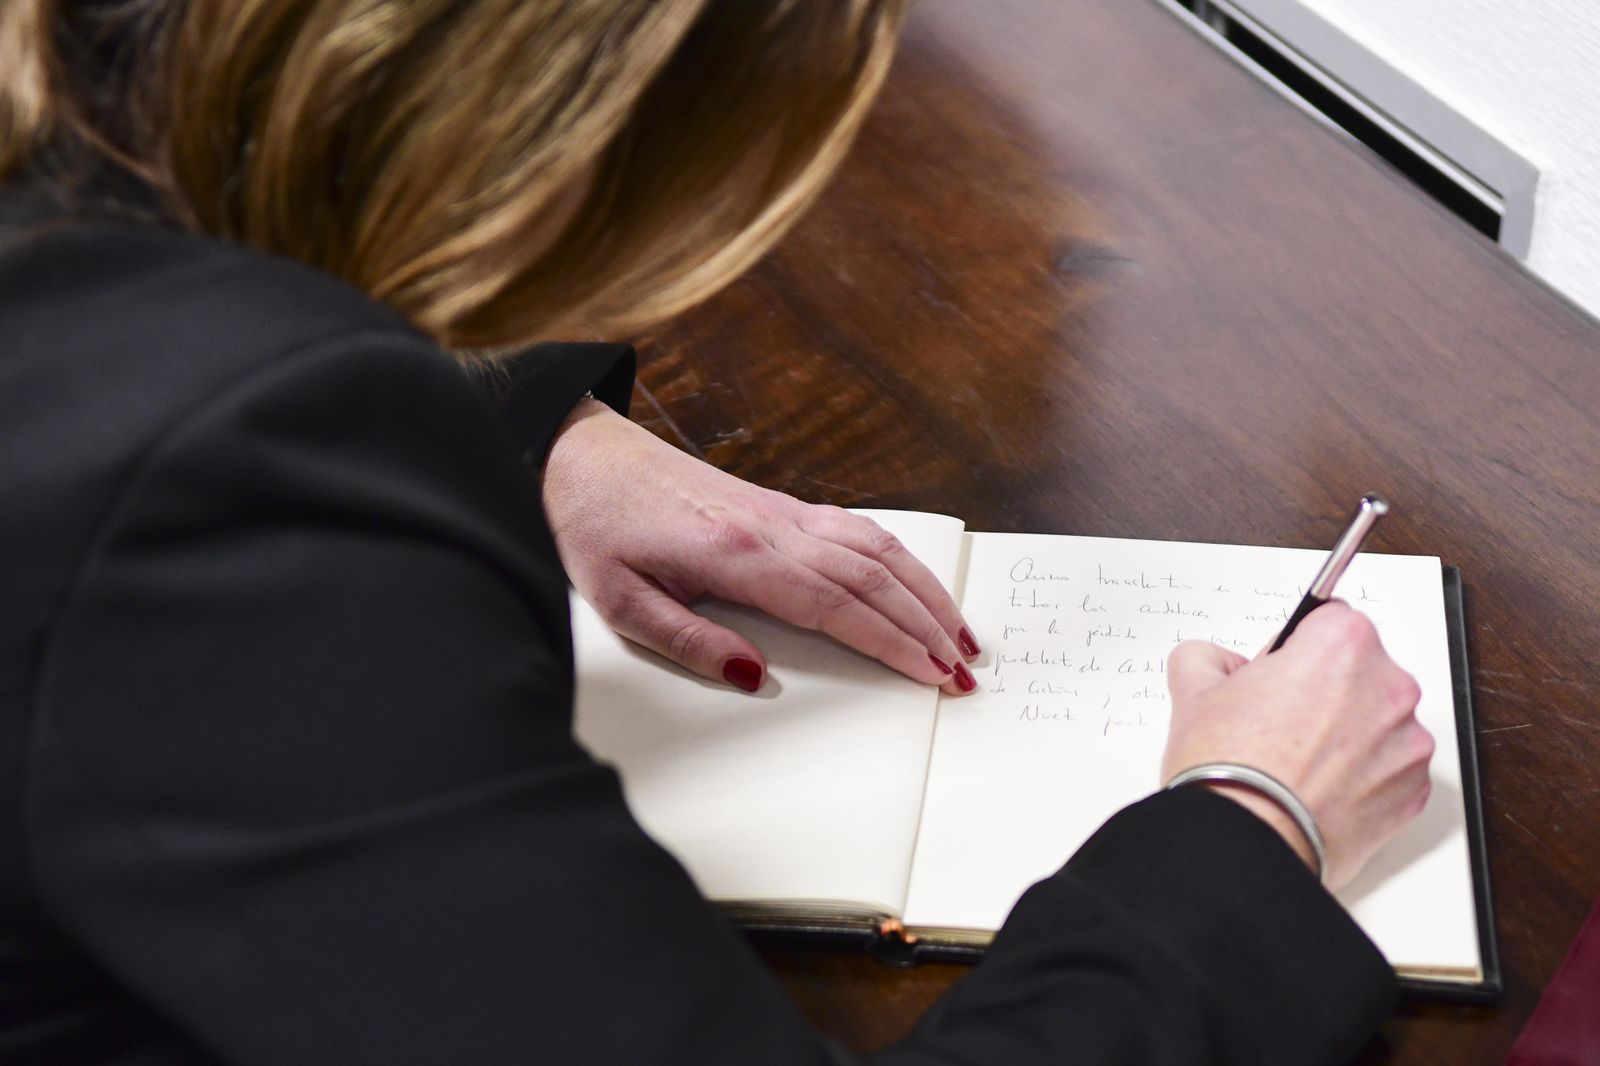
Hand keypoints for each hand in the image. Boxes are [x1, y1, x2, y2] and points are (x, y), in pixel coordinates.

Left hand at [541, 399, 979, 694]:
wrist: (580, 456)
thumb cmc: (595, 527)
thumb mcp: (622, 602)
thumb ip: (690, 642)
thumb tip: (754, 677)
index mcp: (739, 554)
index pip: (837, 606)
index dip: (893, 642)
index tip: (932, 673)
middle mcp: (773, 526)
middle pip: (873, 578)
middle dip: (928, 626)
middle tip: (966, 670)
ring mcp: (781, 511)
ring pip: (876, 548)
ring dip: (925, 590)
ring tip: (962, 633)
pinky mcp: (778, 504)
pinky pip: (857, 529)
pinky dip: (898, 559)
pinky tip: (915, 582)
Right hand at [1160, 602, 1432, 890]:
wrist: (1247, 842)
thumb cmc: (1230, 769)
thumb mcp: (1193, 692)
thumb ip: (1207, 658)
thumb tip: (1217, 664)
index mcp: (1342, 644)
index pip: (1330, 620)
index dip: (1297, 648)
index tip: (1279, 675)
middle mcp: (1388, 686)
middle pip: (1360, 670)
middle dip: (1327, 690)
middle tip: (1280, 723)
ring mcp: (1407, 743)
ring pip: (1378, 722)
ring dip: (1349, 735)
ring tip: (1298, 764)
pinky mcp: (1413, 792)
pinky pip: (1390, 770)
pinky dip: (1363, 778)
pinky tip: (1319, 790)